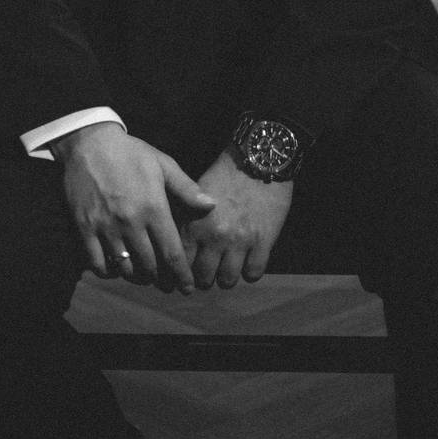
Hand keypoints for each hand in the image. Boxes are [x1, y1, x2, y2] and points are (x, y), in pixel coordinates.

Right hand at [52, 122, 215, 292]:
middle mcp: (131, 222)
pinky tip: (116, 267)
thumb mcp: (162, 164)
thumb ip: (186, 188)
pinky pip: (97, 263)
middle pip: (150, 266)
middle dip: (161, 278)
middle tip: (165, 281)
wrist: (90, 143)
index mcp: (154, 208)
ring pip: (125, 268)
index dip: (181, 275)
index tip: (187, 288)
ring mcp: (106, 227)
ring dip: (136, 276)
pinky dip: (108, 272)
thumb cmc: (130, 152)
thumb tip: (211, 205)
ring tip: (143, 274)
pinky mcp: (85, 229)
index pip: (172, 253)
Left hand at [182, 149, 292, 289]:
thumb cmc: (226, 173)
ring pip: (227, 280)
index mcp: (195, 223)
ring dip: (227, 277)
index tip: (187, 271)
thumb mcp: (198, 193)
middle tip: (209, 271)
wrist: (260, 158)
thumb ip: (186, 217)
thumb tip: (174, 240)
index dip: (183, 270)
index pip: (181, 262)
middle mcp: (215, 236)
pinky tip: (249, 261)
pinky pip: (253, 274)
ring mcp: (240, 241)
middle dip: (205, 277)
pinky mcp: (263, 242)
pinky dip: (250, 271)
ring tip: (229, 268)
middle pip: (204, 278)